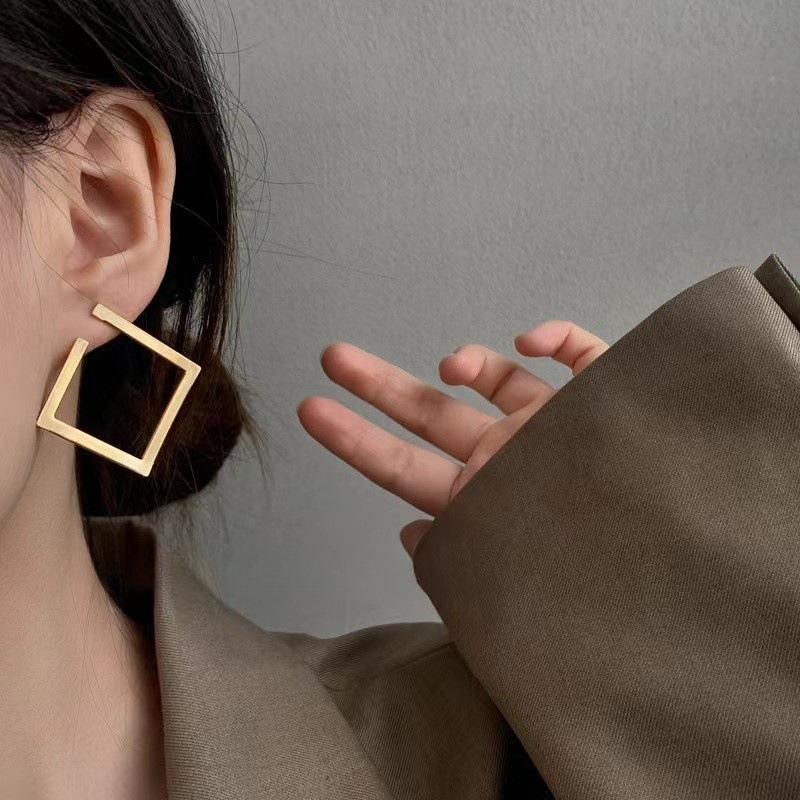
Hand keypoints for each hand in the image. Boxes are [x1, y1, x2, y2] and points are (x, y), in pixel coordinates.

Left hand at [297, 321, 608, 556]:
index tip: (307, 411)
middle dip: (379, 384)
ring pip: (495, 377)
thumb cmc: (588, 577)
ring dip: (466, 361)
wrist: (674, 563)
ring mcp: (551, 423)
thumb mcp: (507, 576)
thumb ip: (452, 557)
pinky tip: (531, 341)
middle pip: (430, 416)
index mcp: (480, 498)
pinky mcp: (599, 395)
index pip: (401, 467)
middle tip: (332, 355)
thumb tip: (406, 534)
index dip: (352, 440)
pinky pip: (576, 351)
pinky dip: (553, 337)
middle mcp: (508, 456)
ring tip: (451, 368)